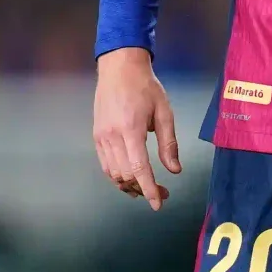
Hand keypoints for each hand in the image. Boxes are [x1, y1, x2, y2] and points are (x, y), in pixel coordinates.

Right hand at [93, 47, 180, 209]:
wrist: (119, 67)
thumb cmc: (146, 87)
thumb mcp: (164, 112)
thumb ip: (169, 143)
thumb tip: (174, 170)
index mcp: (131, 129)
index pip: (138, 168)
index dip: (149, 189)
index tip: (159, 204)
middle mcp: (112, 136)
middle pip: (125, 175)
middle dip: (143, 189)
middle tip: (162, 192)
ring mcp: (101, 137)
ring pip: (113, 174)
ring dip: (129, 185)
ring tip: (147, 188)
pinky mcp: (96, 135)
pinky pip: (105, 164)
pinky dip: (117, 176)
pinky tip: (130, 177)